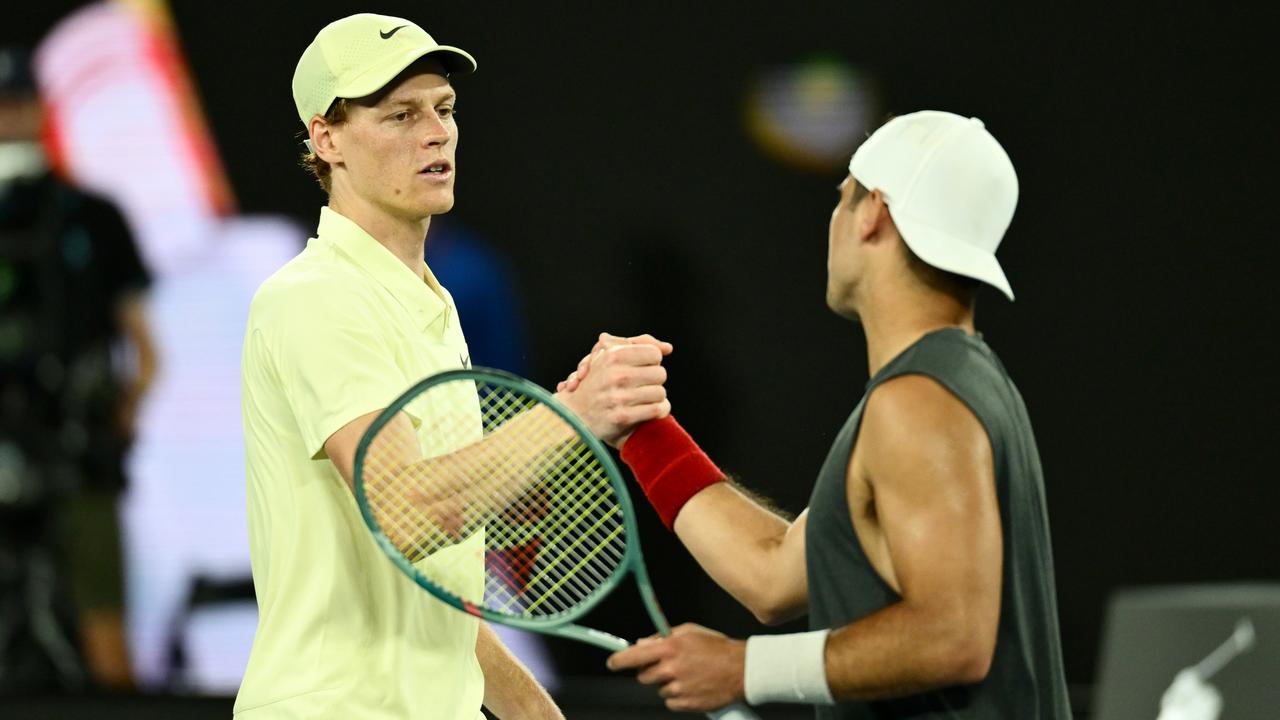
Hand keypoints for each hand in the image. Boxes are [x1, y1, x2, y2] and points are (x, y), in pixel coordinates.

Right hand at [555, 340, 670, 447]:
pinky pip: (656, 410)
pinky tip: (651, 409)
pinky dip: (658, 410)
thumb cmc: (595, 382)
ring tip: (647, 398)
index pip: (654, 353)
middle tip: (644, 385)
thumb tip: (667, 348)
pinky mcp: (623, 417)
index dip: (652, 361)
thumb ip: (637, 345)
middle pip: (660, 373)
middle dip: (655, 380)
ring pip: (660, 392)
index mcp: (613, 356)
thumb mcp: (608, 356)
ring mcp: (619, 397)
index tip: (644, 368)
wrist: (574, 414)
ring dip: (657, 397)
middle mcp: (616, 375)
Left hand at [606, 623, 746, 712]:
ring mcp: (678, 688)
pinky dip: (677, 696)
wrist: (741, 669)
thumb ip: (663, 636)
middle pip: (643, 677)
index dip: (618, 660)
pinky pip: (671, 702)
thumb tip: (642, 643)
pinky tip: (691, 686)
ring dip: (667, 684)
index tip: (612, 663)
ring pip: (658, 690)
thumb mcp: (690, 632)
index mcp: (669, 648)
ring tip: (687, 675)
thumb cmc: (717, 648)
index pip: (633, 656)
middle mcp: (671, 669)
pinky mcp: (686, 703)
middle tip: (667, 667)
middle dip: (650, 672)